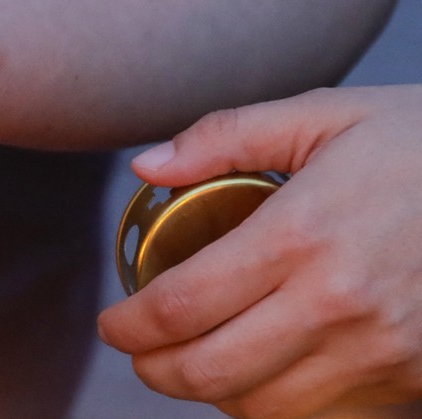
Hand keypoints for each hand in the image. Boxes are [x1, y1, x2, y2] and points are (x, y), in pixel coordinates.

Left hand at [99, 86, 421, 417]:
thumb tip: (146, 166)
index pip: (182, 305)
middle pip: (211, 370)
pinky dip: (276, 405)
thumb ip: (224, 137)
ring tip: (192, 361)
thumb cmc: (417, 143)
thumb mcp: (322, 114)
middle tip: (139, 351)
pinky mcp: (411, 376)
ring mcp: (380, 350)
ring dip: (213, 392)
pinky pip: (324, 415)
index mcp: (301, 235)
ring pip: (264, 407)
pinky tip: (260, 372)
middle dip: (155, 369)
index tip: (112, 323)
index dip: (130, 327)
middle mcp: (337, 304)